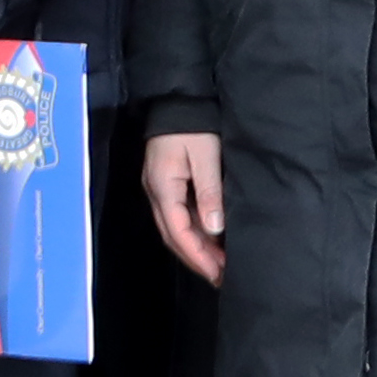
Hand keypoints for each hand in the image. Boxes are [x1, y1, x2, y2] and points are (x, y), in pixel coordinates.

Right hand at [143, 130, 228, 283]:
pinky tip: (211, 238)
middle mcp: (156, 192)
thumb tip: (214, 228)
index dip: (198, 255)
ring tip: (220, 264)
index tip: (218, 273)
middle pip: (173, 235)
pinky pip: (179, 216)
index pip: (178, 231)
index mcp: (163, 187)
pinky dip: (195, 232)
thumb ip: (209, 191)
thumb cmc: (193, 126)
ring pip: (175, 227)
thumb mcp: (205, 156)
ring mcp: (159, 188)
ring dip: (196, 247)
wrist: (179, 99)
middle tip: (221, 277)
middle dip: (196, 258)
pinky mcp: (168, 183)